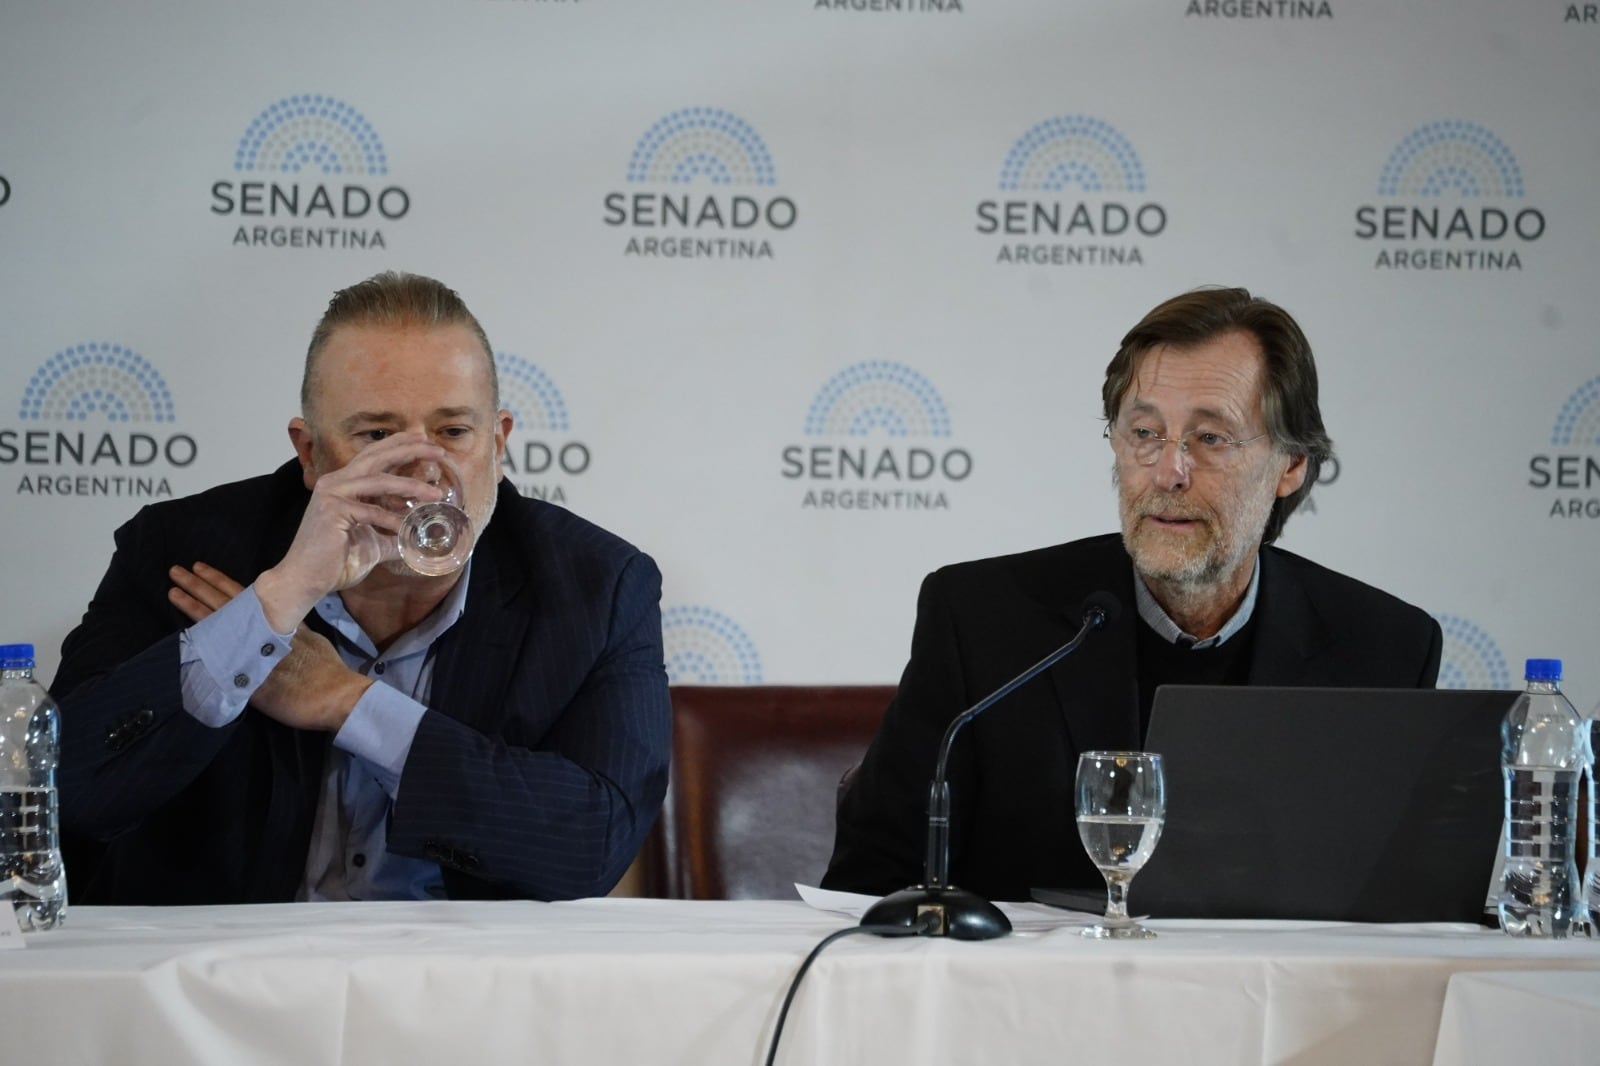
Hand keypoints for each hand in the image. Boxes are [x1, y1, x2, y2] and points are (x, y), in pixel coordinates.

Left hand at [169, 562, 371, 732]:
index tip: (201, 568)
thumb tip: (284, 627)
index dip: (219, 581)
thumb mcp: (311, 639)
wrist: (332, 693)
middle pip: (223, 602)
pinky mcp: (243, 673)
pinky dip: (199, 644)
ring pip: (215, 621)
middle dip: (198, 585)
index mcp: (276, 620)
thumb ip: (293, 631)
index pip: (242, 595)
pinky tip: (180, 635)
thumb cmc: (327, 669)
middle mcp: (260, 629)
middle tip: (176, 571)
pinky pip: (215, 656)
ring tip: (172, 590)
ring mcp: (249, 650)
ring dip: (192, 605)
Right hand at [256, 433, 446, 631]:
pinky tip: (407, 527)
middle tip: (438, 451)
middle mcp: (336, 482)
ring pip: (379, 480)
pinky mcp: (331, 511)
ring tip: (436, 494)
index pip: (374, 456)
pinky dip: (392, 519)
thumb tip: (413, 537)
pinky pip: (371, 511)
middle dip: (410, 450)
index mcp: (344, 484)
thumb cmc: (334, 562)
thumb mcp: (372, 544)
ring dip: (410, 486)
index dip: (399, 445)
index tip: (425, 441)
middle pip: (377, 456)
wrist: (305, 581)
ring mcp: (331, 494)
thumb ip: (391, 535)